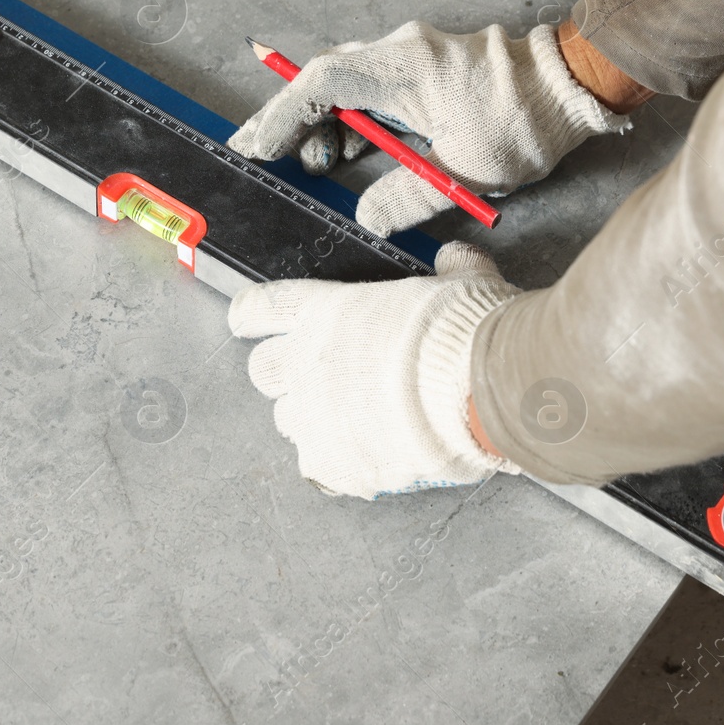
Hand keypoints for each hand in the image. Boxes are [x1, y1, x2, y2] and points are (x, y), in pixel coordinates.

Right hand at [227, 21, 632, 235]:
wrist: (573, 88)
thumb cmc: (526, 124)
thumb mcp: (464, 175)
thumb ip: (406, 198)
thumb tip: (366, 216)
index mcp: (405, 69)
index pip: (322, 84)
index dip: (283, 116)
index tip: (258, 146)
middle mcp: (403, 53)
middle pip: (326, 80)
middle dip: (290, 118)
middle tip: (258, 153)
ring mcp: (414, 57)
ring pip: (348, 85)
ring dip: (325, 124)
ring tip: (313, 166)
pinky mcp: (426, 68)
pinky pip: (373, 89)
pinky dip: (353, 120)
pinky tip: (347, 153)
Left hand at [230, 241, 522, 498]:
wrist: (477, 392)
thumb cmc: (464, 334)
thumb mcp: (463, 282)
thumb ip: (451, 270)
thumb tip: (455, 259)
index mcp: (327, 310)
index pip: (262, 309)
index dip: (250, 315)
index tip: (246, 321)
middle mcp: (307, 360)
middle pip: (262, 370)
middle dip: (284, 373)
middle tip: (319, 377)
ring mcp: (312, 414)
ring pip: (286, 420)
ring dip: (310, 419)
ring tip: (351, 421)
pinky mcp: (330, 461)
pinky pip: (316, 465)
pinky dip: (336, 462)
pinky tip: (364, 457)